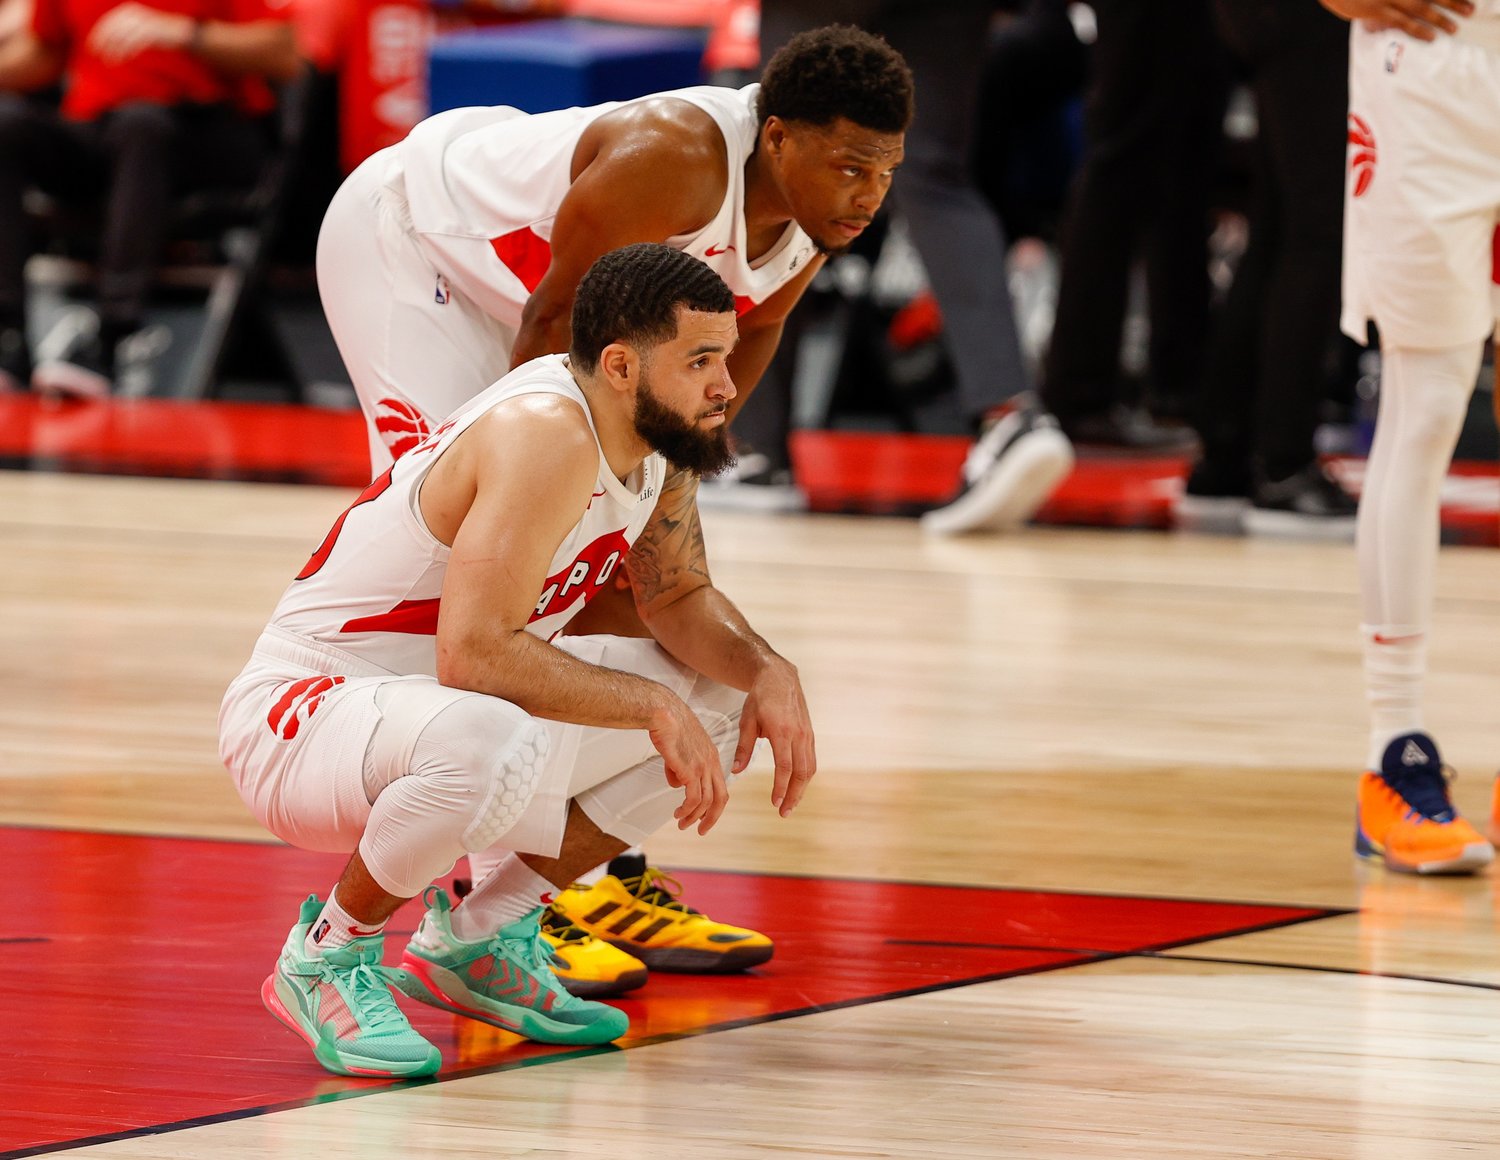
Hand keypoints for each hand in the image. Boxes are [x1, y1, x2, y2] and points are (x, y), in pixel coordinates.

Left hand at [88, 2, 192, 62]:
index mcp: (128, 11)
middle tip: (96, 55)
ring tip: (109, 61)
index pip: (108, 23)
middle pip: (112, 29)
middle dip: (102, 43)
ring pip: (122, 37)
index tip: (92, 48)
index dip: (98, 35)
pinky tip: (122, 59)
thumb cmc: (160, 34)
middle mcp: (134, 13)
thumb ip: (126, 30)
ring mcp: (143, 22)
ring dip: (114, 50)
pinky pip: (135, 42)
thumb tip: (110, 41)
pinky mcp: (152, 32)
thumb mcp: (140, 28)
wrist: (182, 33)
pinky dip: (127, 51)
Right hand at [648, 696, 729, 835]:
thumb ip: (680, 766)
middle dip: (712, 817)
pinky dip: (687, 810)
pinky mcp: (690, 769)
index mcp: (711, 755)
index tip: (705, 815)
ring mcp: (702, 766)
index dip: (714, 803)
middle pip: (720, 797)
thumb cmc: (668, 724)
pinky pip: (693, 798)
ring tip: (682, 823)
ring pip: (706, 801)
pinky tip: (678, 813)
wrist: (662, 712)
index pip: (720, 785)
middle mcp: (711, 762)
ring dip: (694, 816)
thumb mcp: (679, 748)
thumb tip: (677, 783)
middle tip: (702, 830)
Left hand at [733, 657, 815, 817]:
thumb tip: (736, 772)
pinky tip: (797, 787)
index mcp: (781, 731)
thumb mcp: (746, 721)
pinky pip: (811, 760)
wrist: (780, 677)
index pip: (784, 766)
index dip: (781, 787)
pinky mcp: (811, 734)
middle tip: (784, 813)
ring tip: (790, 805)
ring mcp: (808, 734)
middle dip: (794, 795)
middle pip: (801, 772)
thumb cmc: (760, 699)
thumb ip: (743, 747)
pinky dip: (805, 777)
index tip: (775, 803)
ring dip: (801, 789)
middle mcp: (799, 734)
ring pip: (810, 768)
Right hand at [1321, 0, 1473, 39]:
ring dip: (1440, 18)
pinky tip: (1431, 36)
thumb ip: (1388, 2)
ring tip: (1454, 28)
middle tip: (1469, 11)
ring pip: (1422, 8)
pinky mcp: (1377, 10)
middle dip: (1452, 2)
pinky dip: (1418, 29)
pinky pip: (1402, 22)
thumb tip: (1394, 15)